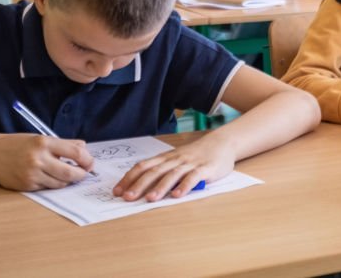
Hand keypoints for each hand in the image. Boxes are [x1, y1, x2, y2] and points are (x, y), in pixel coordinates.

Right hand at [0, 134, 93, 190]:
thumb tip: (84, 149)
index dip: (87, 159)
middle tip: (84, 173)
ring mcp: (32, 174)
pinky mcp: (27, 186)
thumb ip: (64, 144)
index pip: (75, 152)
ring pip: (60, 183)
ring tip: (67, 174)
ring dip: (68, 181)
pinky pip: (48, 188)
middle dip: (81, 174)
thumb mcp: (41, 139)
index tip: (90, 162)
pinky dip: (53, 184)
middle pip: (70, 172)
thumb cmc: (19, 145)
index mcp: (44, 143)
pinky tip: (49, 177)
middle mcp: (38, 159)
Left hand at [112, 139, 232, 201]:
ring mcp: (190, 164)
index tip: (117, 191)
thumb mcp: (177, 159)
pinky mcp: (206, 169)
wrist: (223, 142)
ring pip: (172, 174)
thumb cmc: (197, 154)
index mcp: (166, 158)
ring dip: (160, 187)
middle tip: (128, 197)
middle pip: (155, 171)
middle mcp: (176, 159)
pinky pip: (194, 177)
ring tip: (150, 199)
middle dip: (140, 184)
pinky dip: (185, 186)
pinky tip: (178, 195)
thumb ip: (163, 170)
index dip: (129, 178)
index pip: (143, 166)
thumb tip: (141, 188)